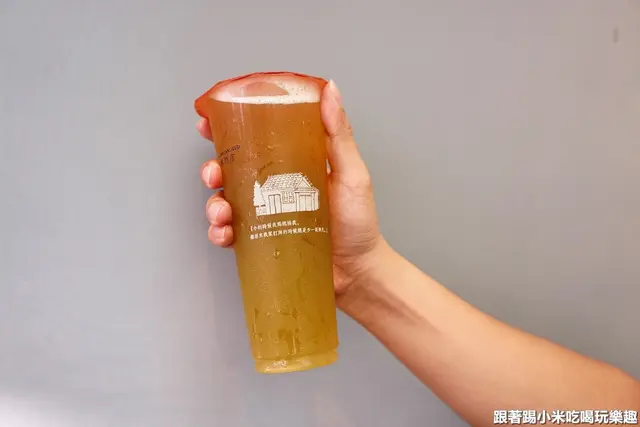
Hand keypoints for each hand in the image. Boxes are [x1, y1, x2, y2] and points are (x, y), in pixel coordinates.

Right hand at [197, 80, 384, 297]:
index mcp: (293, 164)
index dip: (228, 128)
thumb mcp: (352, 173)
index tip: (209, 121)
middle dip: (213, 168)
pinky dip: (220, 232)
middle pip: (232, 170)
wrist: (358, 273)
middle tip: (213, 172)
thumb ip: (339, 134)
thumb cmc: (359, 223)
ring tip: (222, 211)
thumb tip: (330, 88)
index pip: (257, 139)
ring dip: (213, 203)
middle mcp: (275, 187)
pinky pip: (231, 234)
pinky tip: (225, 234)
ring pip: (225, 201)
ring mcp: (266, 215)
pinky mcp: (261, 242)